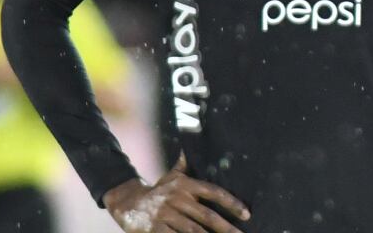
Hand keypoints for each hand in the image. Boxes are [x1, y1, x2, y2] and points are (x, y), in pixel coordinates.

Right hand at [105, 155, 250, 232]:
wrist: (126, 201)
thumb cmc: (156, 191)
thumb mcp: (171, 177)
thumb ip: (184, 165)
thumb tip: (190, 148)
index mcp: (185, 185)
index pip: (214, 192)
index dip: (231, 203)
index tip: (246, 214)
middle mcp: (177, 198)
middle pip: (206, 216)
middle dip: (226, 228)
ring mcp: (165, 214)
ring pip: (193, 230)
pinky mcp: (154, 228)